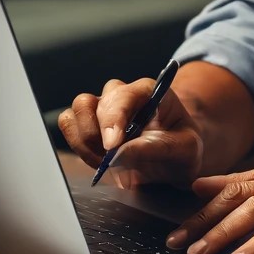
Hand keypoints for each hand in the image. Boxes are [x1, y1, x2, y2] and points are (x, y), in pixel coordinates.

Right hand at [58, 77, 203, 187]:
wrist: (176, 159)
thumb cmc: (182, 148)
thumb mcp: (184, 150)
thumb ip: (156, 149)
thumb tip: (120, 153)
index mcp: (148, 91)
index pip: (122, 96)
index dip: (112, 119)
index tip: (112, 146)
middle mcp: (121, 95)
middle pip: (90, 102)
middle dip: (95, 135)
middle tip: (110, 160)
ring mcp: (103, 108)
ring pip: (75, 112)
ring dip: (84, 141)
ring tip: (105, 162)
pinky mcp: (90, 125)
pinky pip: (69, 126)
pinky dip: (77, 146)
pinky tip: (97, 161)